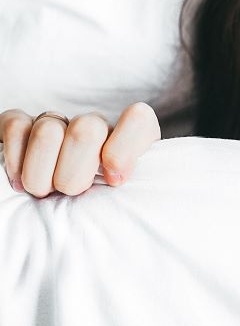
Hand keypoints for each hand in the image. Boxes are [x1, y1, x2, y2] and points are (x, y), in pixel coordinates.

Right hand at [0, 103, 160, 197]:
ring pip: (48, 131)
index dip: (124, 149)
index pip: (138, 119)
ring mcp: (59, 122)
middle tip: (70, 193)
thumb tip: (116, 181)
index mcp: (129, 139)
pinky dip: (15, 160)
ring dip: (42, 174)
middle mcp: (95, 125)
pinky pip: (16, 126)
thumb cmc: (99, 206)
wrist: (53, 205)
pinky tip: (19, 181)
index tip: (114, 181)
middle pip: (86, 130)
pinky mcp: (23, 125)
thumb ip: (131, 191)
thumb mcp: (123, 201)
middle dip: (73, 174)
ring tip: (44, 192)